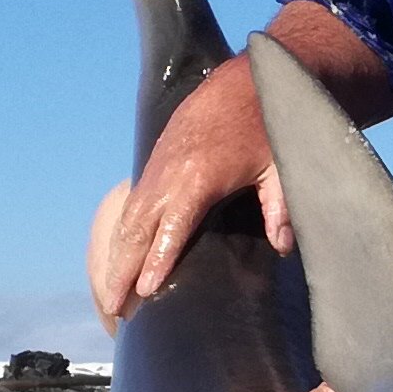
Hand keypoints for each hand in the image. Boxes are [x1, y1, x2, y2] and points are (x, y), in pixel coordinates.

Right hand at [87, 61, 294, 325]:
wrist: (242, 81)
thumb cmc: (266, 126)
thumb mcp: (281, 165)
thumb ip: (281, 207)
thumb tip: (283, 245)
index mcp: (200, 176)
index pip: (173, 227)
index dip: (158, 261)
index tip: (145, 293)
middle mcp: (169, 174)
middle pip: (137, 229)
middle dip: (122, 270)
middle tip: (115, 309)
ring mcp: (157, 168)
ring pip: (128, 219)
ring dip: (115, 257)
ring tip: (109, 297)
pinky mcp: (154, 165)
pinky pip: (130, 207)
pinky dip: (121, 237)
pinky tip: (117, 261)